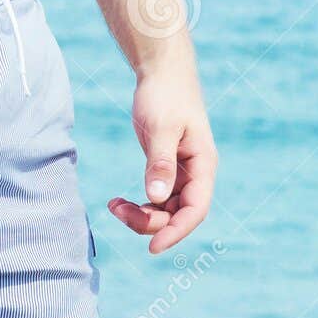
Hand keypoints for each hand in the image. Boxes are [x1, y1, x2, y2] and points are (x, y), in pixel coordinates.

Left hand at [108, 67, 216, 254]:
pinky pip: (156, 198)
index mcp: (203, 164)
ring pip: (165, 209)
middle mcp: (196, 172)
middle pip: (178, 214)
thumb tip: (155, 198)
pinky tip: (118, 202)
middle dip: (150, 221)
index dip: (176, 231)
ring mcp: (181, 172)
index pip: (195, 210)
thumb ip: (160, 162)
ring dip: (142, 215)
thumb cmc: (165, 94)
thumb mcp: (161, 127)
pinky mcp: (166, 167)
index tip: (152, 247)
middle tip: (117, 210)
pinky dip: (139, 204)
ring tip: (113, 205)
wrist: (161, 70)